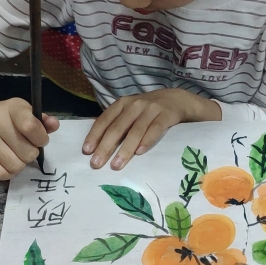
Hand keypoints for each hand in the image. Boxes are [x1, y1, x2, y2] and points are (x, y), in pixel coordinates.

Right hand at [0, 78, 58, 180]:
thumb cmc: (9, 118)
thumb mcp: (26, 113)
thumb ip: (43, 121)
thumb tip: (54, 125)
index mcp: (12, 108)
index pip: (30, 126)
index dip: (41, 139)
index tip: (40, 140)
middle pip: (27, 152)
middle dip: (31, 153)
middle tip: (25, 147)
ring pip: (15, 166)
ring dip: (20, 164)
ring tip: (15, 155)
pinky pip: (0, 174)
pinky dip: (8, 173)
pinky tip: (6, 162)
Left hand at [82, 88, 220, 169]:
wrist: (178, 99)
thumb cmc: (149, 111)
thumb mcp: (132, 112)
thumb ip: (118, 123)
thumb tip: (97, 146)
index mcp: (122, 104)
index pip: (105, 120)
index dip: (95, 135)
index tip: (86, 151)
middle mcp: (135, 105)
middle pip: (117, 127)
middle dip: (106, 146)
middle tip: (97, 163)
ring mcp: (151, 109)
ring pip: (135, 130)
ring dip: (125, 149)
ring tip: (117, 165)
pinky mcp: (167, 115)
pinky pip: (155, 129)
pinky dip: (147, 140)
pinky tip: (140, 152)